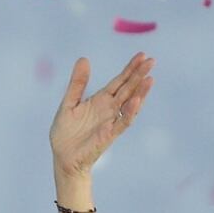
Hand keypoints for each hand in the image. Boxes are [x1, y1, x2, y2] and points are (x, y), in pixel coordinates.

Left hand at [48, 53, 154, 179]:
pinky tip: (136, 100)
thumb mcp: (69, 103)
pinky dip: (129, 112)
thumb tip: (84, 58)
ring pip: (129, 104)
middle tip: (151, 61)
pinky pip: (122, 122)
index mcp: (100, 100)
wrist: (62, 157)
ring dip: (140, 92)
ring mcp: (111, 121)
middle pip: (128, 89)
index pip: (119, 81)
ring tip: (149, 79)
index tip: (142, 55)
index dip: (130, 69)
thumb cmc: (65, 132)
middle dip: (139, 75)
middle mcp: (109, 109)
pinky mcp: (109, 134)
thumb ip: (77, 83)